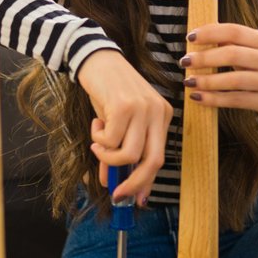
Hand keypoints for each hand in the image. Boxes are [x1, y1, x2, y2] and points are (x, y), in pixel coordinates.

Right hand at [75, 49, 170, 204]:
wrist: (95, 58)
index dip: (147, 181)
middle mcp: (157, 113)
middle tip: (116, 193)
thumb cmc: (107, 92)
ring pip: (130, 154)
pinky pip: (110, 140)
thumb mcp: (116, 123)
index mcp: (162, 116)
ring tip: (97, 145)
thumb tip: (110, 182)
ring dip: (108, 158)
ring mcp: (143, 109)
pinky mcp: (124, 106)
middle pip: (153, 161)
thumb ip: (117, 151)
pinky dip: (98, 139)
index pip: (160, 157)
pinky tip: (96, 123)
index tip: (136, 199)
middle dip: (134, 183)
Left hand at [180, 23, 257, 122]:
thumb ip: (235, 43)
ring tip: (189, 81)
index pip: (234, 31)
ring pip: (233, 80)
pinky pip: (235, 100)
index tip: (191, 37)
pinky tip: (198, 97)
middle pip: (232, 54)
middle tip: (185, 61)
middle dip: (204, 58)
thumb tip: (203, 36)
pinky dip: (214, 99)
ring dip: (207, 81)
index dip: (210, 33)